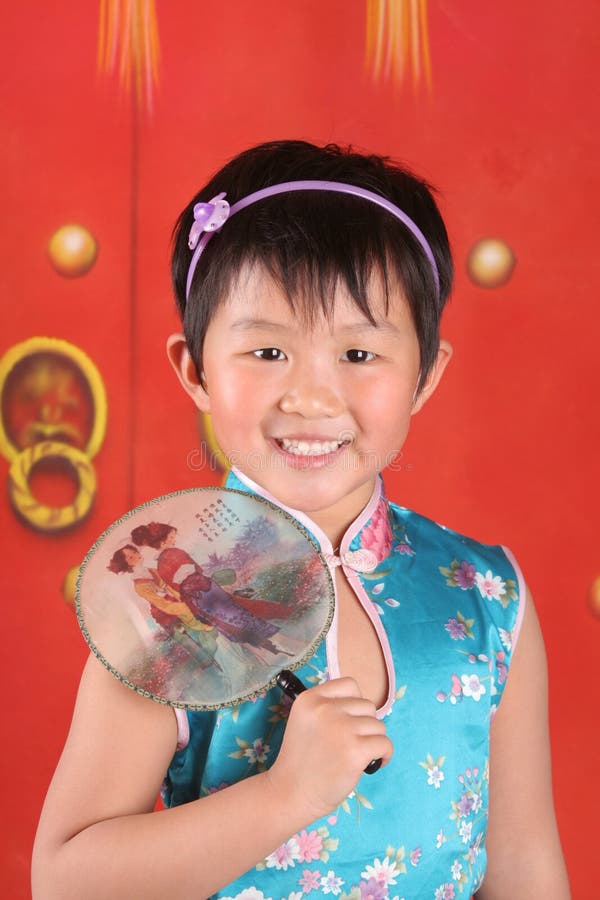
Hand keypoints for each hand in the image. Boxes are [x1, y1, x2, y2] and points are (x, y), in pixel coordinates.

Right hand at [266, 677, 392, 822]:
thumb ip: (328, 708)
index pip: (349, 684)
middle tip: (351, 744)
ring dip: (373, 740)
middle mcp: (325, 708)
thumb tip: (364, 710)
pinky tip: (373, 764)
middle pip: (367, 705)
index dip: (354, 704)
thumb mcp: (305, 721)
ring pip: (378, 725)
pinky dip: (384, 755)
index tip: (347, 722)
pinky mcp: (355, 750)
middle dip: (364, 725)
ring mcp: (341, 728)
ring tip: (359, 755)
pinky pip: (385, 744)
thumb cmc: (301, 760)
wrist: (290, 793)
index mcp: (310, 698)